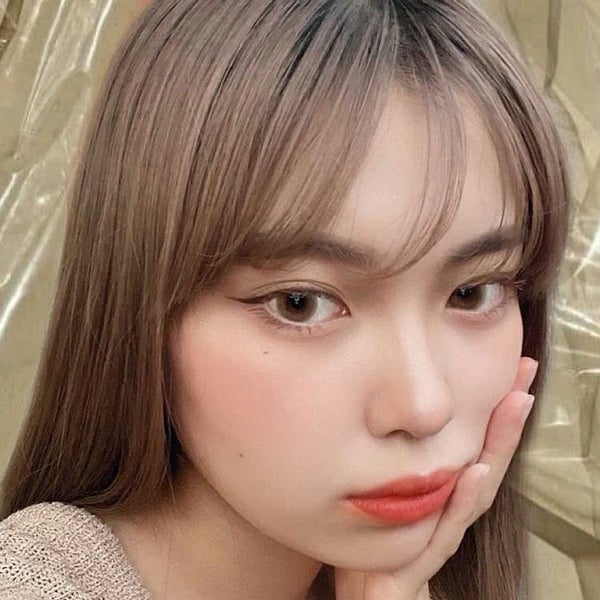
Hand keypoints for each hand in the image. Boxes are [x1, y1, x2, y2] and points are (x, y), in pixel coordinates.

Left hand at [333, 356, 537, 599]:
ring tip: (515, 405)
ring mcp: (441, 531)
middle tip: (525, 375)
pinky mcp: (422, 557)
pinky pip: (445, 527)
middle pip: (485, 457)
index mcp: (444, 489)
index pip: (475, 444)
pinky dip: (465, 498)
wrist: (364, 591)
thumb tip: (388, 404)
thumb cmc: (376, 537)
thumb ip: (393, 454)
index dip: (495, 409)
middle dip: (506, 417)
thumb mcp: (384, 486)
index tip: (515, 369)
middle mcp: (449, 507)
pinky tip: (477, 470)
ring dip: (497, 444)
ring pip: (476, 486)